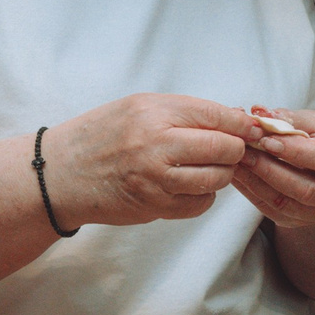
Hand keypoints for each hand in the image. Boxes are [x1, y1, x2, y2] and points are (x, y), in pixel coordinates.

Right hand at [42, 94, 256, 225]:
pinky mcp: (154, 207)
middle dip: (235, 150)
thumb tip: (235, 119)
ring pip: (217, 178)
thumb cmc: (101, 135)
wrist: (59, 174)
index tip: (255, 129)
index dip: (242, 124)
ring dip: (220, 174)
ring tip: (205, 167)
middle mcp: (156, 144)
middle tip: (229, 150)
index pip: (216, 115)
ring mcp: (155, 179)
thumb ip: (184, 112)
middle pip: (225, 148)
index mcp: (153, 112)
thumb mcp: (137, 107)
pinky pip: (199, 204)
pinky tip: (187, 186)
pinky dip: (202, 196)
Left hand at [228, 108, 314, 227]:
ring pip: (284, 203)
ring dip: (255, 182)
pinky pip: (269, 209)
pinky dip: (250, 192)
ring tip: (236, 162)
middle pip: (304, 189)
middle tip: (243, 151)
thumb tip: (259, 113)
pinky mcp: (295, 221)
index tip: (267, 140)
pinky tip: (237, 174)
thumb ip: (289, 119)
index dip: (296, 152)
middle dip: (269, 170)